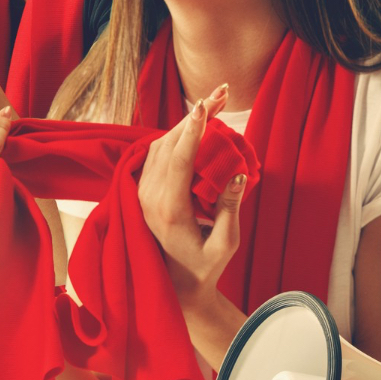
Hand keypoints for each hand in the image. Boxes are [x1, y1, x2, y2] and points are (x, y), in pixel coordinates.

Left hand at [137, 85, 244, 301]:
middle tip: (221, 93)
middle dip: (195, 115)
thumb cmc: (205, 267)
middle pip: (169, 143)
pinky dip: (175, 136)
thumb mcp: (227, 243)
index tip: (204, 105)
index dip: (192, 129)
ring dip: (186, 123)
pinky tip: (195, 127)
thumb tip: (239, 173)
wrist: (175, 286)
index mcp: (168, 209)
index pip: (178, 158)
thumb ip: (231, 207)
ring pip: (160, 145)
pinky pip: (156, 154)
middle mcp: (149, 197)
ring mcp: (142, 194)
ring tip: (214, 104)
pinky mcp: (143, 192)